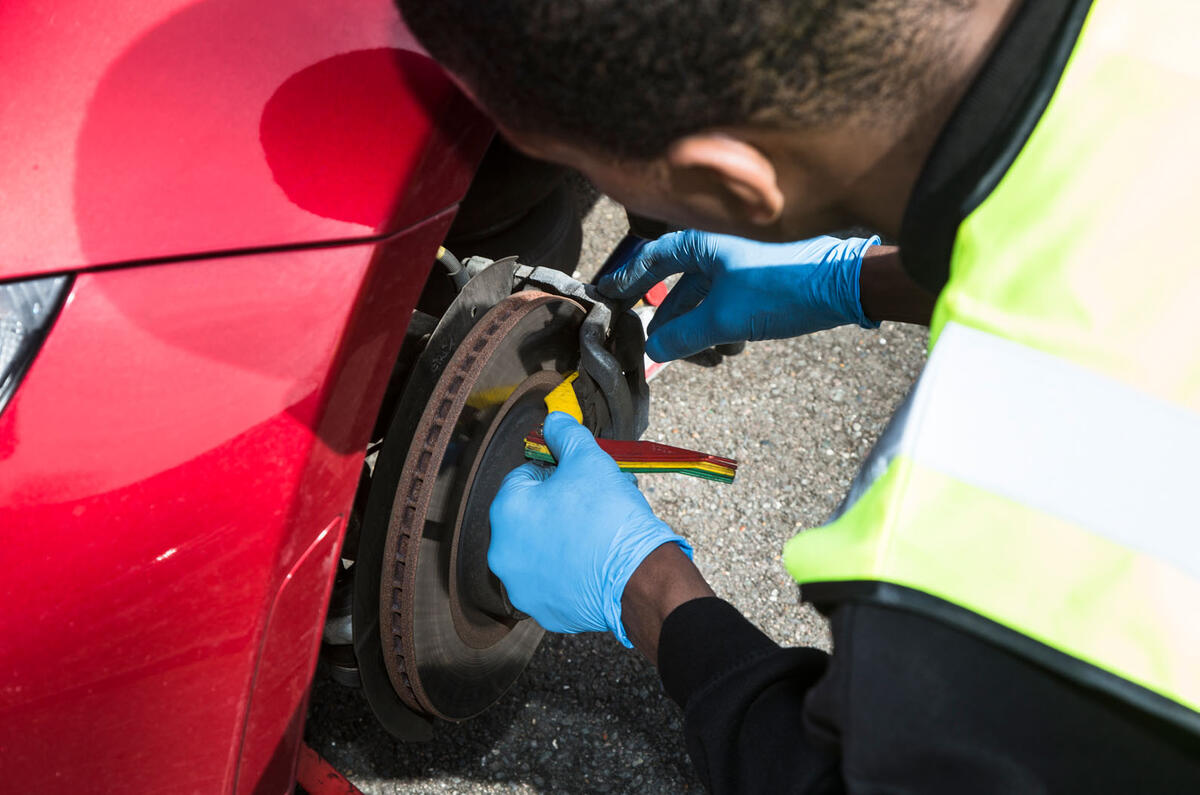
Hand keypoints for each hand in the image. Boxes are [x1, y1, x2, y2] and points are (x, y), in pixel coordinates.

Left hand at [489, 412, 691, 645]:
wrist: (639, 576)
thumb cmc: (609, 518)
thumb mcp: (588, 460)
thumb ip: (565, 434)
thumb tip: (555, 421)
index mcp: (506, 511)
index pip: (524, 477)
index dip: (556, 473)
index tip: (580, 479)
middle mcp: (503, 552)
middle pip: (531, 516)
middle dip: (559, 506)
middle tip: (592, 505)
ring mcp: (521, 586)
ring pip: (541, 550)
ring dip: (562, 538)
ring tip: (596, 533)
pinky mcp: (543, 610)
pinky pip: (554, 581)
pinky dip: (570, 571)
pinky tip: (594, 561)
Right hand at [598, 230, 880, 361]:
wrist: (843, 287)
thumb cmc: (783, 287)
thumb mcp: (723, 319)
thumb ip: (682, 336)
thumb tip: (654, 350)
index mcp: (703, 246)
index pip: (653, 259)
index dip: (629, 279)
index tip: (611, 297)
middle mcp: (718, 253)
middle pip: (678, 289)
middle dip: (672, 323)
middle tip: (659, 348)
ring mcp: (738, 271)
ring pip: (703, 305)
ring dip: (701, 333)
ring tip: (707, 355)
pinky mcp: (757, 288)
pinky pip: (726, 311)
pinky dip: (724, 331)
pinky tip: (733, 348)